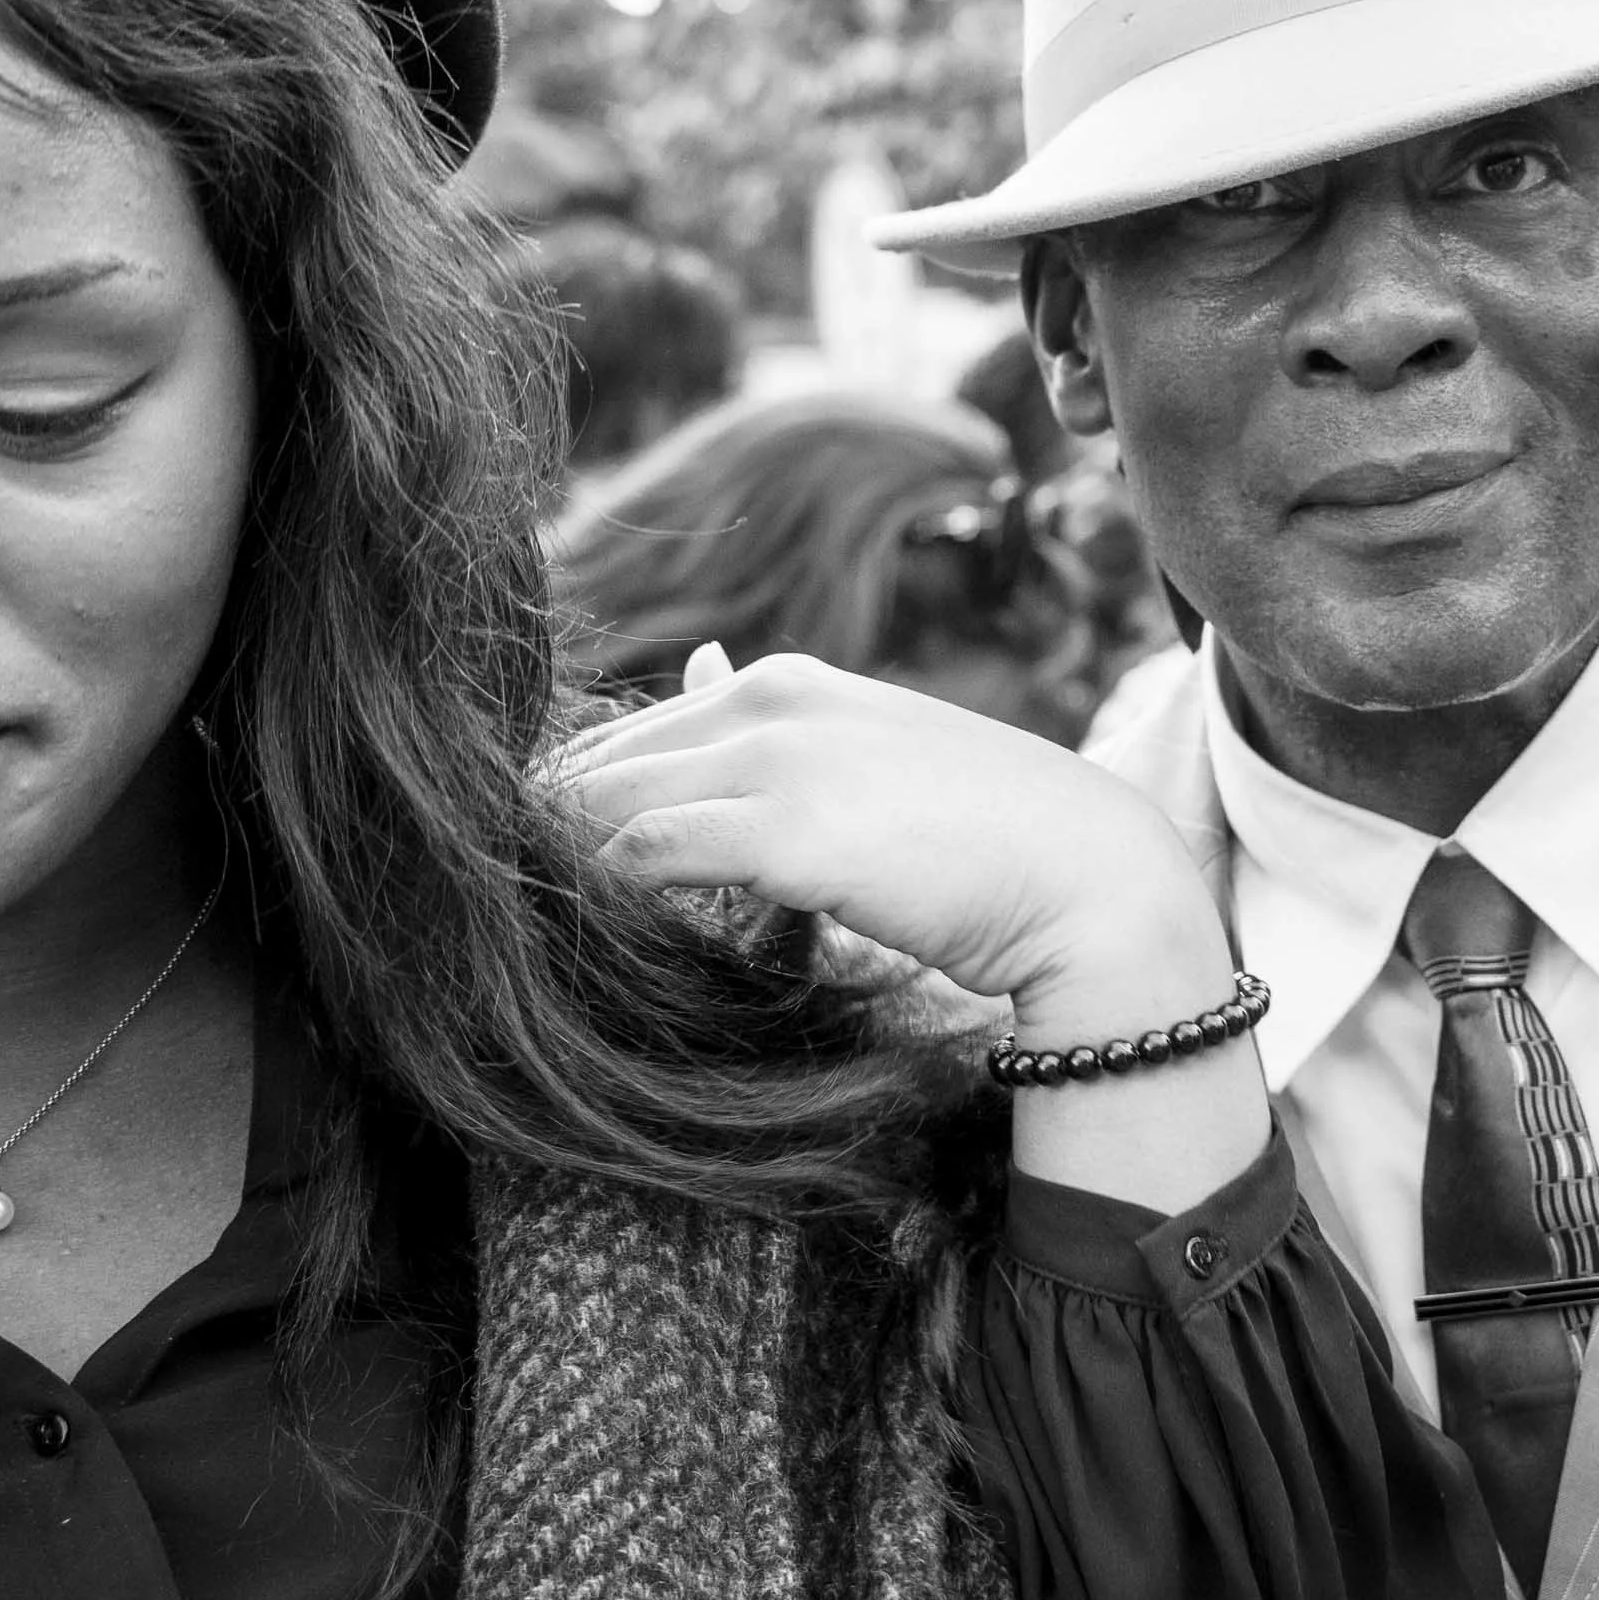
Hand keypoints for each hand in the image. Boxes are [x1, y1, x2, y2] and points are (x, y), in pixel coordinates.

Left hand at [559, 647, 1234, 1040]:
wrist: (1087, 879)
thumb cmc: (982, 840)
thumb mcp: (868, 763)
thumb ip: (774, 729)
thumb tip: (700, 667)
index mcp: (786, 684)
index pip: (627, 734)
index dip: (574, 805)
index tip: (543, 871)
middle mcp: (771, 700)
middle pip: (599, 761)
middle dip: (547, 830)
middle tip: (510, 907)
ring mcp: (780, 759)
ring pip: (607, 800)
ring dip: (560, 862)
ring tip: (533, 930)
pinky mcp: (790, 830)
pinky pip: (648, 852)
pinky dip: (605, 889)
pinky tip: (595, 932)